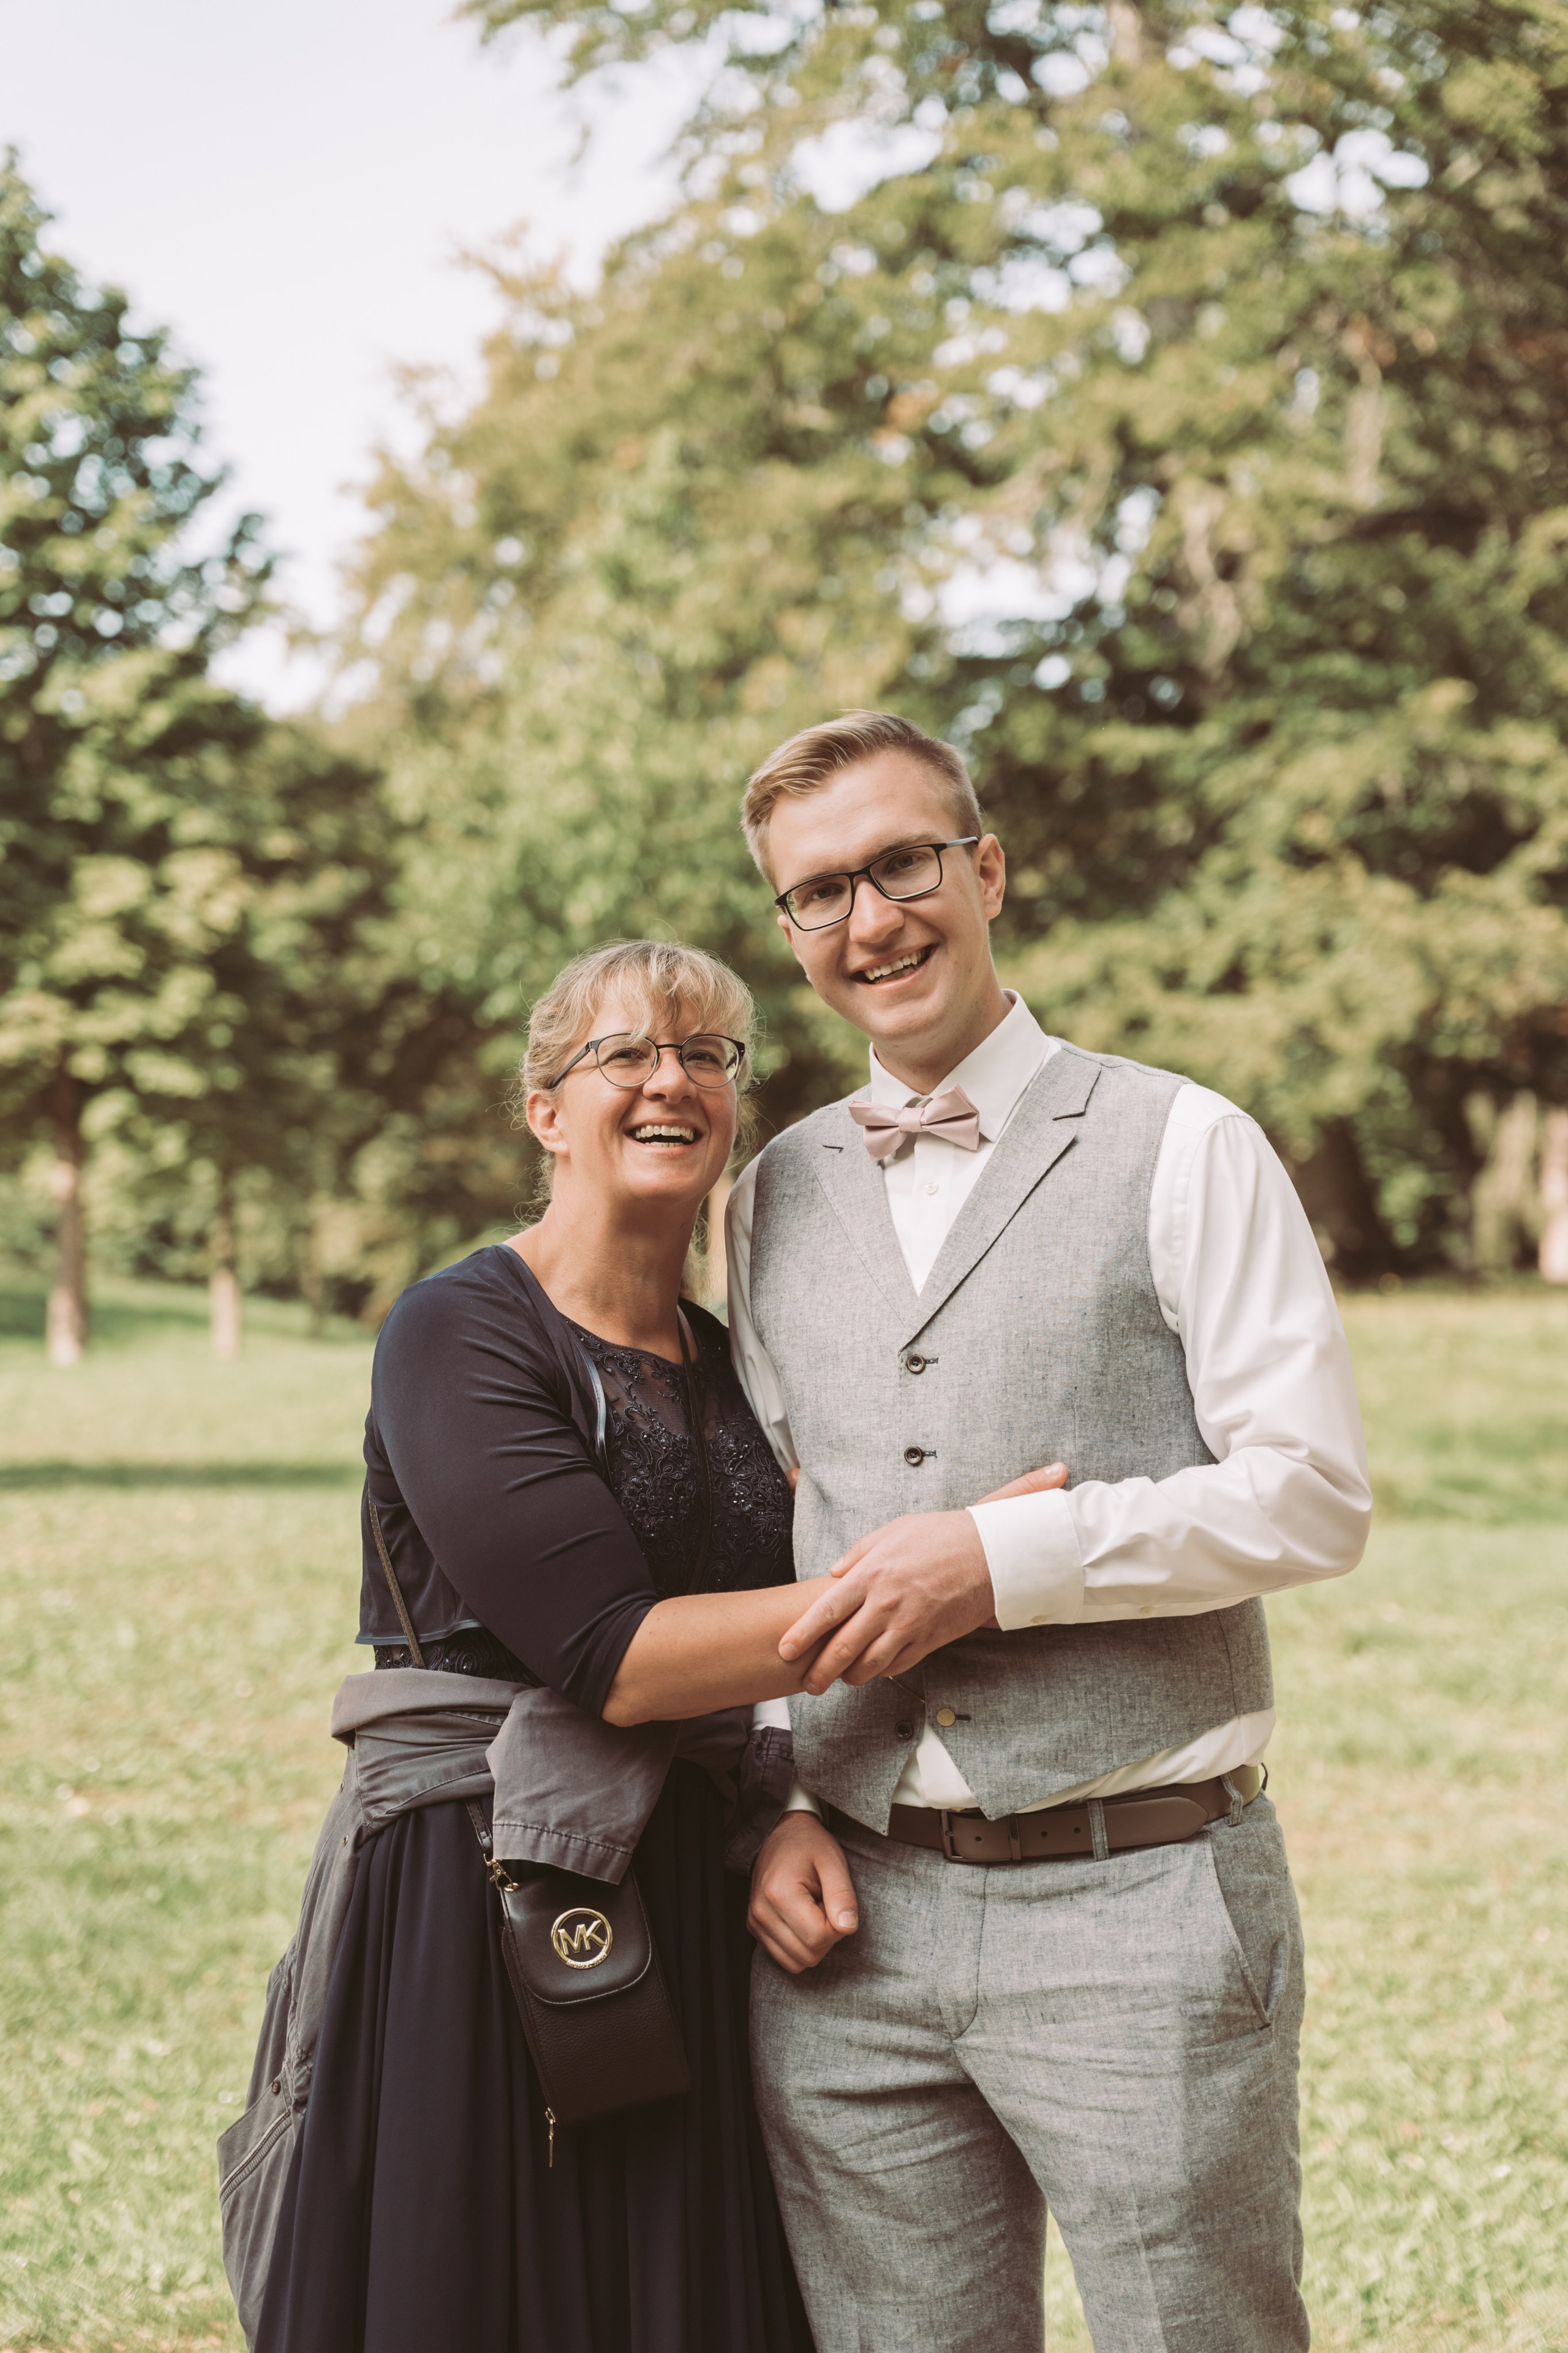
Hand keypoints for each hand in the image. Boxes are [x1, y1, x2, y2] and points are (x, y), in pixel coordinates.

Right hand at [748, 1810, 858, 1972]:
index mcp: (779, 1893)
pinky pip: (785, 1958)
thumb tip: (848, 1928)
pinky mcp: (755, 1928)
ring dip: (813, 1943)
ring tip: (813, 1911)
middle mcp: (761, 1912)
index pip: (818, 1937)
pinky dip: (800, 1946)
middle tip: (825, 1905)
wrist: (783, 1833)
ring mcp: (755, 1922)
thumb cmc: (810, 1845)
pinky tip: (802, 1919)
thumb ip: (842, 1896)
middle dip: (826, 1936)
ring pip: (796, 1963)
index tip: (836, 1903)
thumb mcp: (833, 1862)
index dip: (838, 1927)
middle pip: (808, 1955)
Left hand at [778, 1461, 1066, 1691]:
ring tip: (840, 1679)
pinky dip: (883, 1671)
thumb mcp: (893, 1531)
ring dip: (850, 1676)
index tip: (784, 1650)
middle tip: (807, 1682)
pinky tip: (874, 1670)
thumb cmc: (940, 1536)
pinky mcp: (931, 1639)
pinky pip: (899, 1665)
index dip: (801, 1635)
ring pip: (870, 1664)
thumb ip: (859, 1553)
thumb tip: (834, 1573)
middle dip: (819, 1670)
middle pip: (842, 1647)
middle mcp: (886, 1604)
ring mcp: (910, 1625)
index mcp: (871, 1575)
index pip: (826, 1611)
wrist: (990, 1553)